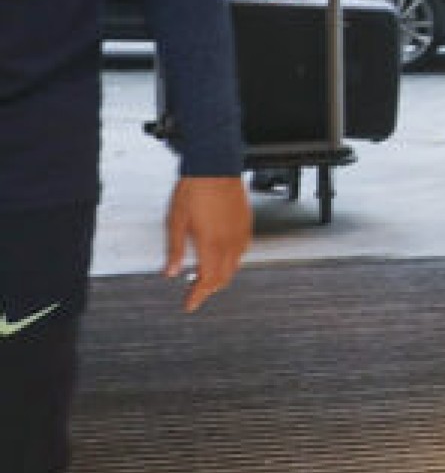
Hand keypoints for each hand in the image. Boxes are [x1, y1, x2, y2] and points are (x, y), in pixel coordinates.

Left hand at [164, 176, 251, 311]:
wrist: (215, 168)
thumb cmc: (195, 190)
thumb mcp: (176, 222)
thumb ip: (174, 250)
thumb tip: (170, 271)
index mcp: (210, 245)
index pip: (207, 281)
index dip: (198, 296)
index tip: (190, 304)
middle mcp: (229, 243)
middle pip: (223, 278)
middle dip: (209, 289)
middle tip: (196, 292)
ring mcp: (240, 234)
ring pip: (235, 266)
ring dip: (221, 276)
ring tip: (207, 275)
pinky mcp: (247, 225)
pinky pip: (242, 251)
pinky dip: (232, 261)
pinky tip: (223, 256)